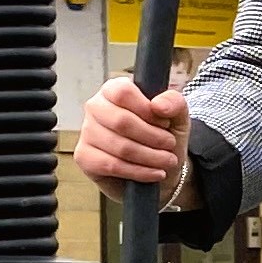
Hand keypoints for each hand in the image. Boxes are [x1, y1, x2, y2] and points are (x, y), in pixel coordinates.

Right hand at [76, 74, 190, 203]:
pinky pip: (111, 165)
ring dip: (150, 156)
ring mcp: (87, 132)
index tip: (165, 122)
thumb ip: (174, 102)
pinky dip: (138, 171)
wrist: (158, 170)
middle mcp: (96, 107)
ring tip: (167, 160)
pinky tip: (154, 173)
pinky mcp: (84, 157)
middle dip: (153, 137)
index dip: (147, 110)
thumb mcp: (177, 117)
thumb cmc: (162, 138)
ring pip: (120, 146)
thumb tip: (158, 106)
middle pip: (121, 121)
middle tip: (169, 144)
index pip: (123, 92)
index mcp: (113, 89)